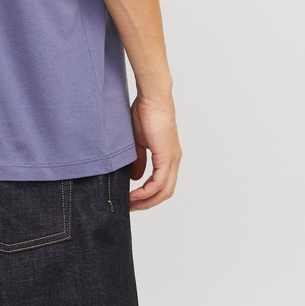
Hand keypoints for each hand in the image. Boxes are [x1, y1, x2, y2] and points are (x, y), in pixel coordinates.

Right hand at [127, 92, 180, 209]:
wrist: (152, 98)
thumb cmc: (145, 113)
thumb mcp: (138, 142)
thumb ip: (138, 161)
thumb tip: (136, 178)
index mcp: (168, 157)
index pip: (162, 185)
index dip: (148, 196)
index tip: (131, 201)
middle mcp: (174, 160)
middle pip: (165, 193)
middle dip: (147, 203)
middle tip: (130, 208)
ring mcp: (172, 159)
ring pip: (164, 191)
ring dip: (147, 200)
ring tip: (130, 204)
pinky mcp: (167, 156)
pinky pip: (159, 182)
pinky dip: (146, 191)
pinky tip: (134, 193)